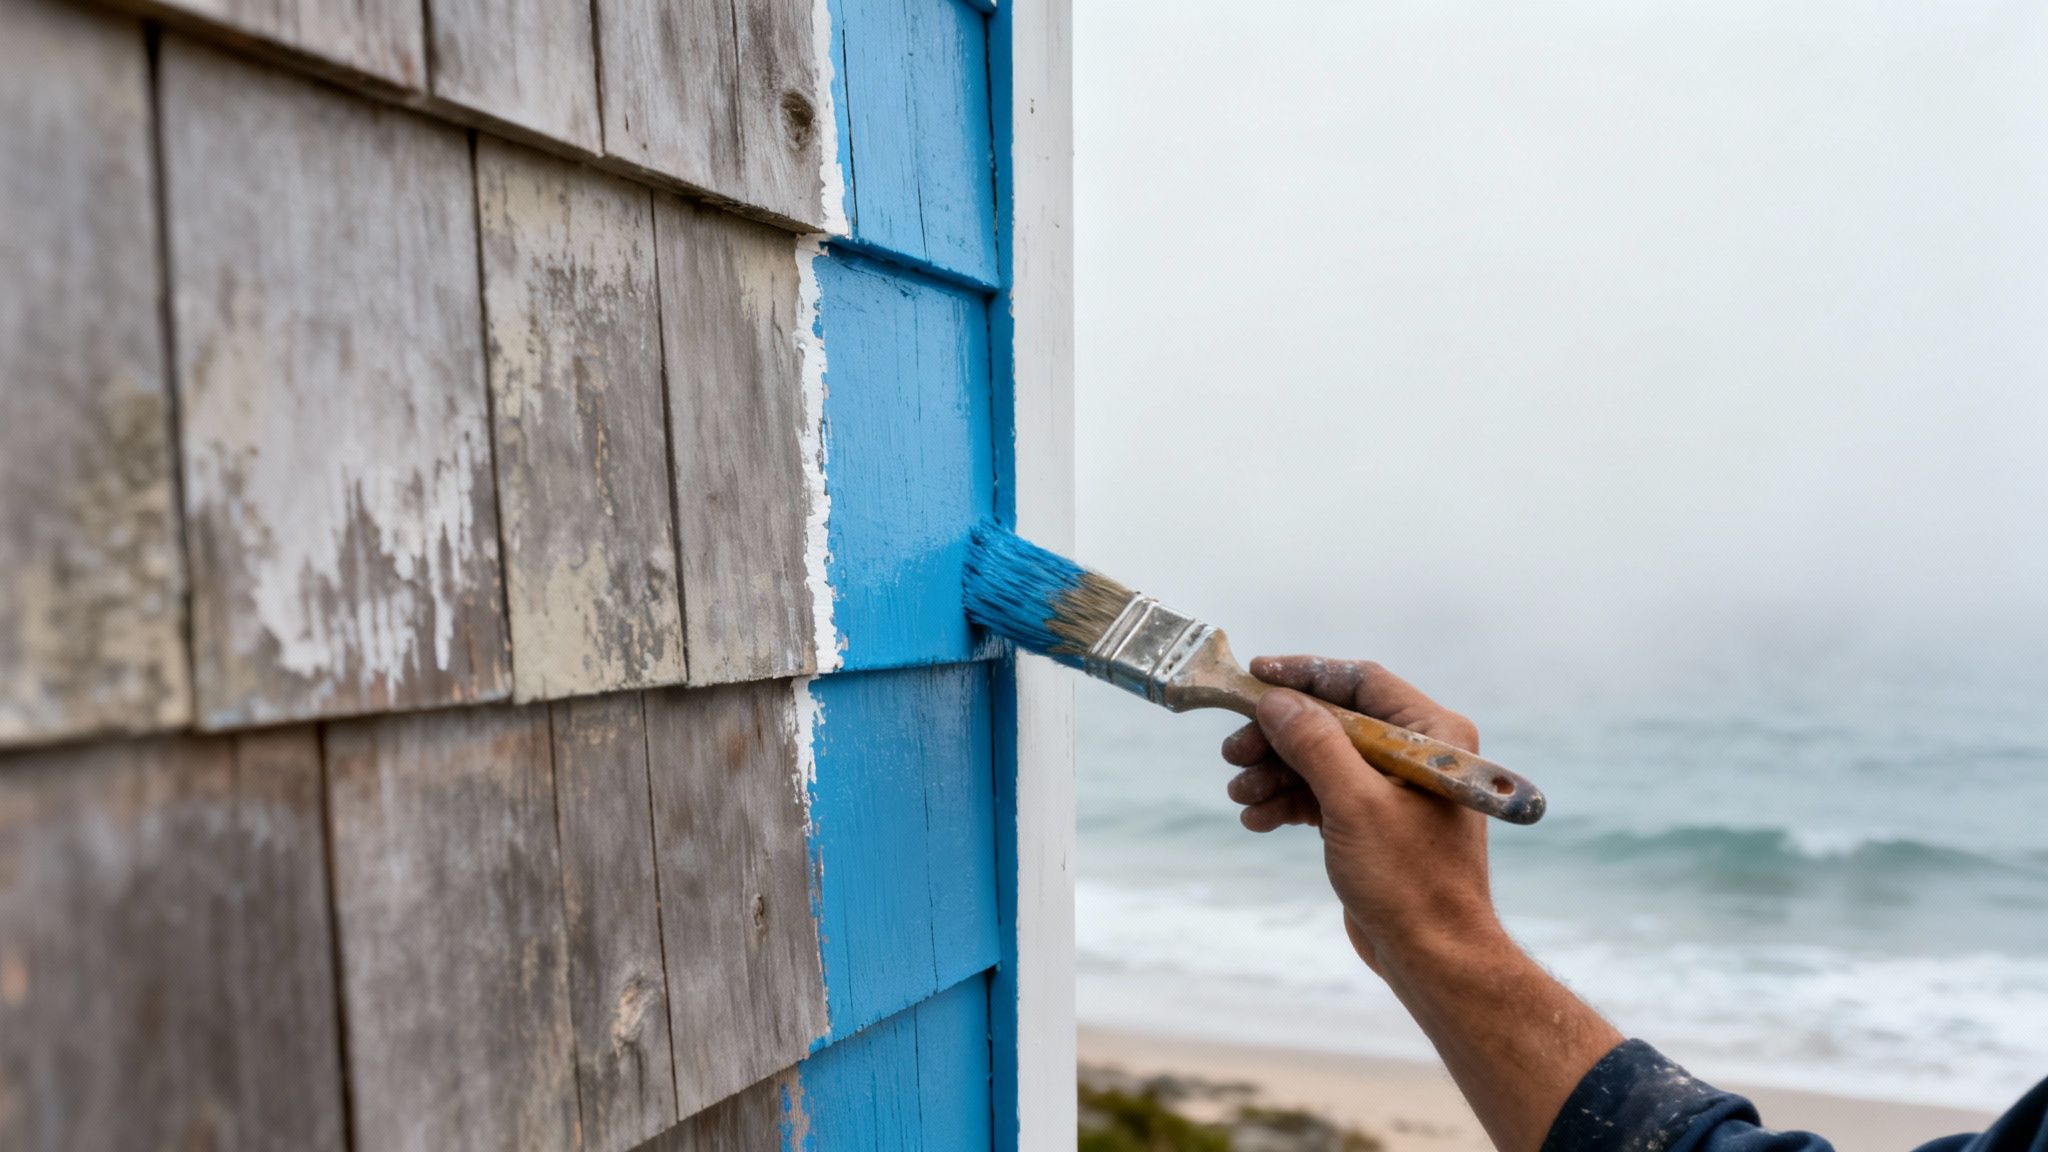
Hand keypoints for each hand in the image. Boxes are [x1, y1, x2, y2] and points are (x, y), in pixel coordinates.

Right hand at [1221, 656, 1498, 972]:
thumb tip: (1275, 700)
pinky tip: (1258, 819)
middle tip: (1233, 752)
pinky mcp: (1373, 822)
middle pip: (1332, 722)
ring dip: (1275, 773)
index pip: (1361, 683)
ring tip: (1240, 794)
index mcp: (1432, 735)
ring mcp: (1392, 789)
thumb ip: (1314, 743)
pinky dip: (1288, 802)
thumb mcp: (1354, 803)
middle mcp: (1415, 754)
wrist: (1432, 956)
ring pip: (1320, 760)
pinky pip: (1322, 795)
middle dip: (1278, 736)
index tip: (1255, 677)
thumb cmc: (1410, 880)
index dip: (1304, 676)